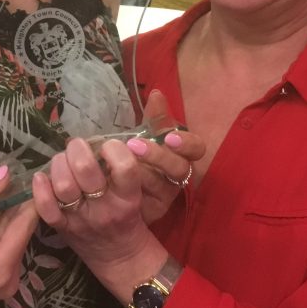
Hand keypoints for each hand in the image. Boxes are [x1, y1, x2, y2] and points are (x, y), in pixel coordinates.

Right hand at [0, 166, 37, 307]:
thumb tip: (6, 172)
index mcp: (2, 267)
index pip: (27, 224)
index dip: (31, 197)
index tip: (33, 173)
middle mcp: (10, 279)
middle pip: (20, 233)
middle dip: (15, 205)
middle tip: (14, 175)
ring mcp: (4, 283)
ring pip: (11, 240)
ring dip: (4, 216)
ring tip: (2, 187)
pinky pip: (2, 250)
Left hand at [32, 137, 153, 268]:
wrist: (123, 260)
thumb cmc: (130, 218)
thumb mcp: (137, 193)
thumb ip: (122, 169)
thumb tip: (99, 140)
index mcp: (128, 197)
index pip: (124, 166)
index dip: (114, 148)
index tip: (108, 147)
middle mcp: (105, 208)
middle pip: (84, 169)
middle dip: (78, 149)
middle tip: (78, 147)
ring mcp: (82, 219)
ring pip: (63, 184)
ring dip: (59, 164)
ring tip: (63, 161)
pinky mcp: (64, 229)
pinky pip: (46, 208)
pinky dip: (40, 189)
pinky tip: (41, 177)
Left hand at [129, 91, 204, 223]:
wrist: (120, 193)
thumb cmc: (140, 157)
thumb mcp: (149, 136)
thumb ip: (155, 118)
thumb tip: (156, 93)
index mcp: (181, 155)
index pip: (196, 148)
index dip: (186, 143)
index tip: (168, 137)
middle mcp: (176, 178)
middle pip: (179, 169)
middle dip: (158, 156)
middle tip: (134, 146)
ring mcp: (163, 198)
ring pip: (159, 188)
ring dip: (140, 174)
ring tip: (117, 162)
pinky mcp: (147, 214)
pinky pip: (141, 205)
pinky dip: (125, 191)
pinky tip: (110, 181)